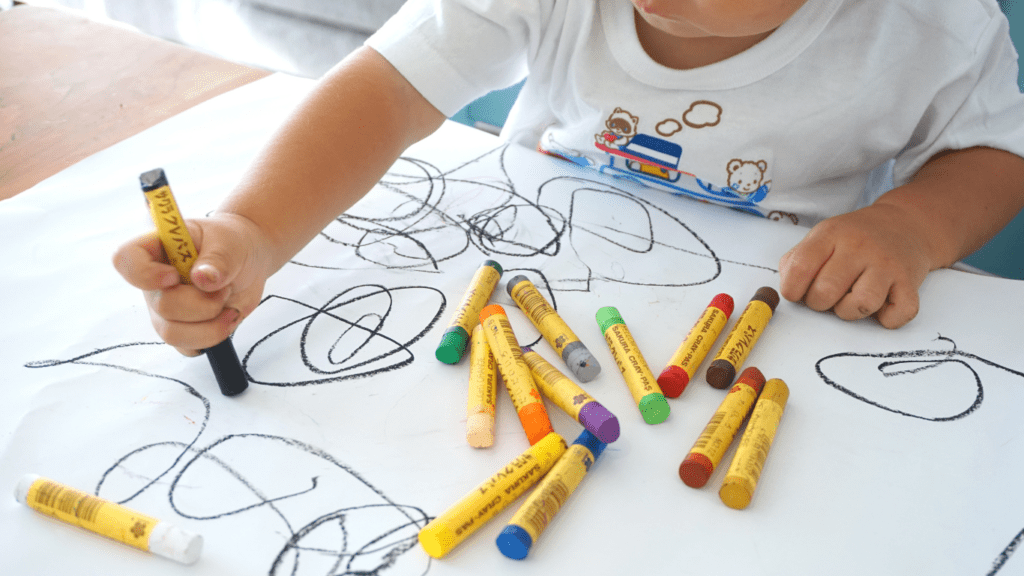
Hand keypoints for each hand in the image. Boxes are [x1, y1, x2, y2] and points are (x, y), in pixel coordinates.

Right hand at [112, 213, 270, 354]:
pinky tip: (228, 316)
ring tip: (228, 302)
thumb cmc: (232, 244)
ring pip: (172, 333)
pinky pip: (187, 347)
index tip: (175, 276)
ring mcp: (165, 309)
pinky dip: (214, 336)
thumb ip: (218, 259)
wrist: (250, 262)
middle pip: (162, 305)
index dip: (145, 274)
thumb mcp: (230, 243)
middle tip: (224, 287)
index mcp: (157, 249)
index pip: (125, 259)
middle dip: (203, 302)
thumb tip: (203, 279)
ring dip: (211, 323)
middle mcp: (154, 282)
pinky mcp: (182, 329)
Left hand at [778, 202, 934, 327]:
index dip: (792, 290)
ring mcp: (886, 263)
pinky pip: (896, 315)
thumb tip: (788, 288)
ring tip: (851, 299)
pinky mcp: (910, 281)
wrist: (906, 224)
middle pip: (825, 292)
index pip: (799, 268)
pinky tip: (881, 305)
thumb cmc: (854, 238)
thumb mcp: (821, 237)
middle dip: (819, 304)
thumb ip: (796, 261)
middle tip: (826, 296)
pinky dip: (887, 319)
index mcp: (830, 234)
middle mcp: (859, 246)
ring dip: (850, 312)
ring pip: (859, 305)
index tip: (797, 293)